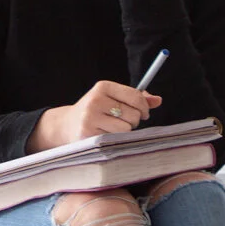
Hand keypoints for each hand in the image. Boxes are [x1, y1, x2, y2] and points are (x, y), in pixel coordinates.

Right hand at [28, 81, 162, 151]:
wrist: (66, 125)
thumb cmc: (96, 110)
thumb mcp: (112, 98)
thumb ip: (136, 98)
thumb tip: (158, 100)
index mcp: (103, 86)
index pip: (135, 96)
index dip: (144, 107)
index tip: (143, 112)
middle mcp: (96, 100)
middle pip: (133, 114)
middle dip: (133, 120)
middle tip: (123, 121)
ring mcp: (90, 117)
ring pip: (126, 128)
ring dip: (124, 131)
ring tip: (112, 128)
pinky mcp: (88, 133)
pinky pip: (115, 139)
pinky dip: (114, 139)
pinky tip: (104, 135)